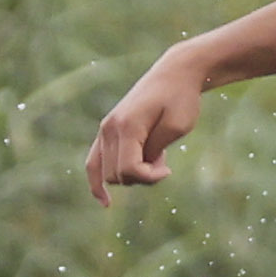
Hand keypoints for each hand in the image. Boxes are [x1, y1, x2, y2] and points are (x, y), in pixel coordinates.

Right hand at [86, 48, 206, 206]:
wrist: (174, 75)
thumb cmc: (181, 100)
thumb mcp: (176, 128)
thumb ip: (155, 151)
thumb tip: (137, 170)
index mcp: (126, 126)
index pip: (130, 169)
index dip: (151, 177)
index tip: (168, 168)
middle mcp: (108, 128)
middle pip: (117, 175)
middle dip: (142, 177)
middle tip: (164, 161)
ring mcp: (105, 129)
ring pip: (108, 173)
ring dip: (132, 174)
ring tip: (154, 155)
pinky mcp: (107, 131)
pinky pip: (94, 163)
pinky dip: (97, 181)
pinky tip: (104, 201)